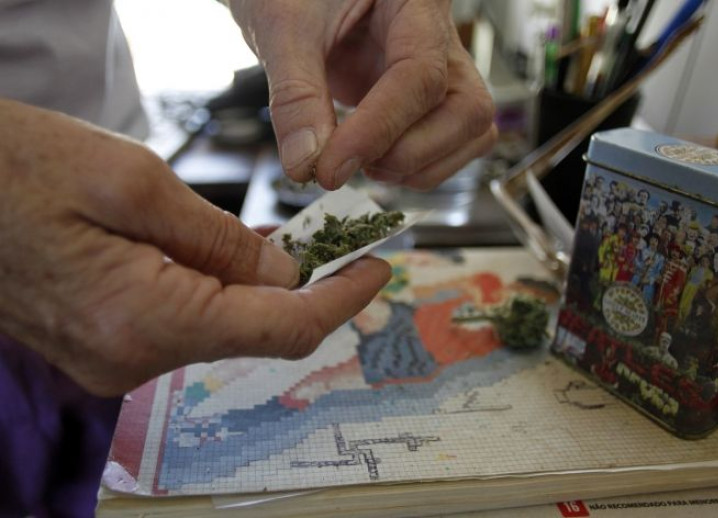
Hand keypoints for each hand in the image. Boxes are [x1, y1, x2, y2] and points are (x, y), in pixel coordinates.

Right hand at [0, 99, 390, 395]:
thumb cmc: (18, 167)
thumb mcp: (136, 182)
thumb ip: (223, 240)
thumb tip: (285, 277)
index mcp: (142, 320)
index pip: (280, 328)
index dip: (340, 300)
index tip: (377, 269)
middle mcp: (130, 358)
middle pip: (256, 332)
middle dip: (307, 289)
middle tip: (341, 245)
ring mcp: (115, 358)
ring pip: (223, 327)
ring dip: (263, 289)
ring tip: (295, 245)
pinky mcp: (107, 342)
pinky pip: (188, 322)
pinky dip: (223, 292)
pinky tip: (240, 259)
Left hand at [230, 0, 495, 189]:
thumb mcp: (283, 26)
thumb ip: (295, 95)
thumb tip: (306, 163)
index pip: (421, 73)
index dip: (378, 129)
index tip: (331, 167)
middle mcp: (441, 35)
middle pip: (466, 109)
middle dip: (405, 153)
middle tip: (342, 164)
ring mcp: (441, 69)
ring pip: (469, 132)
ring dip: (413, 167)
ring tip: (357, 162)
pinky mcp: (429, 98)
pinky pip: (452, 143)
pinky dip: (416, 168)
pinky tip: (373, 160)